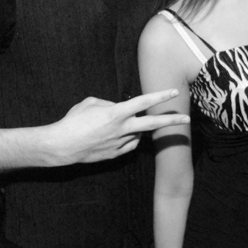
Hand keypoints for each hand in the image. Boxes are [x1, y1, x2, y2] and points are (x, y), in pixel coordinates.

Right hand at [46, 89, 188, 164]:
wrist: (61, 146)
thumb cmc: (73, 121)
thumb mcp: (90, 103)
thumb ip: (109, 104)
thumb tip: (118, 108)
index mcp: (116, 113)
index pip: (143, 102)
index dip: (160, 96)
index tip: (174, 92)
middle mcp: (121, 129)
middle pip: (152, 124)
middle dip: (171, 121)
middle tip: (186, 119)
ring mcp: (119, 143)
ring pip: (138, 135)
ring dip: (136, 129)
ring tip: (119, 126)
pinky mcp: (115, 155)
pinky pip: (129, 146)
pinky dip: (129, 140)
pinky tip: (121, 136)